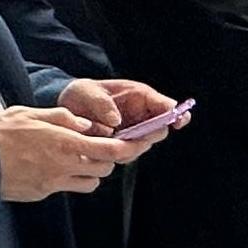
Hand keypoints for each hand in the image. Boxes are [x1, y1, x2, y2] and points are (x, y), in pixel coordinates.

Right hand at [0, 104, 126, 201]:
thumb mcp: (29, 114)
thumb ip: (61, 118)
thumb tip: (84, 124)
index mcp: (64, 144)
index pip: (110, 150)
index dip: (129, 148)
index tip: (137, 144)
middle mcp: (64, 166)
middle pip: (105, 168)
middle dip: (108, 157)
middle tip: (98, 145)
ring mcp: (53, 183)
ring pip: (90, 182)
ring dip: (91, 171)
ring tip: (76, 157)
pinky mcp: (42, 194)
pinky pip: (67, 188)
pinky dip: (70, 179)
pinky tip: (54, 167)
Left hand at [56, 77, 183, 163]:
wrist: (69, 107)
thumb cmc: (82, 93)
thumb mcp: (87, 92)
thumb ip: (101, 104)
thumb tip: (116, 122)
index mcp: (140, 97)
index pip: (167, 106)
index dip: (177, 114)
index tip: (178, 122)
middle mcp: (142, 115)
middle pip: (159, 131)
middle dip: (148, 137)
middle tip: (128, 138)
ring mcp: (135, 131)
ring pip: (143, 145)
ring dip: (129, 148)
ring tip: (105, 140)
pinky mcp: (125, 144)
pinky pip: (129, 154)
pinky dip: (118, 155)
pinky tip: (102, 147)